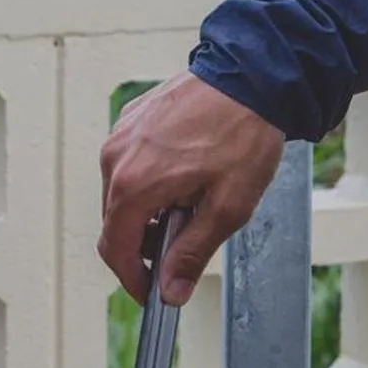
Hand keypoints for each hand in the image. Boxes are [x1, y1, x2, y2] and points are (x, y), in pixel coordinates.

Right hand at [98, 71, 284, 305]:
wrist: (252, 75)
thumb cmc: (243, 134)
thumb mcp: (227, 207)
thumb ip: (192, 253)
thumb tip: (171, 291)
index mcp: (134, 184)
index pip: (115, 249)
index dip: (132, 279)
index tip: (152, 292)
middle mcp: (116, 158)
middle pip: (116, 224)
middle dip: (144, 245)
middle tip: (182, 249)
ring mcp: (120, 135)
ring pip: (121, 194)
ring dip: (147, 212)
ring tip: (190, 204)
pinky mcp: (131, 118)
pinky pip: (128, 164)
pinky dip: (148, 182)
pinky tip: (183, 176)